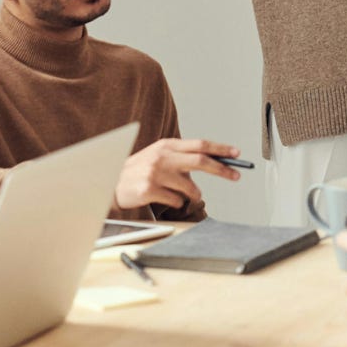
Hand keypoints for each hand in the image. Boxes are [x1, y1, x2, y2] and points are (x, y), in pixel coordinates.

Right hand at [114, 137, 240, 209]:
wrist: (109, 183)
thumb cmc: (140, 171)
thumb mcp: (159, 157)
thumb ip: (182, 158)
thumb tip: (213, 162)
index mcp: (166, 145)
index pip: (200, 144)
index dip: (220, 148)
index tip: (237, 153)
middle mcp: (162, 156)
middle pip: (201, 160)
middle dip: (221, 169)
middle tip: (236, 175)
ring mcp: (155, 173)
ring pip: (189, 187)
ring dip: (192, 194)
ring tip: (182, 194)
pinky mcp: (149, 189)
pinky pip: (176, 201)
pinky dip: (176, 203)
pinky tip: (164, 199)